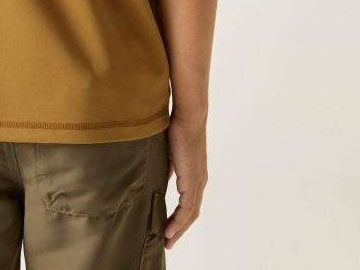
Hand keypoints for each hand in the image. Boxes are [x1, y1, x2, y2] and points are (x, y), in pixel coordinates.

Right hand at [163, 112, 207, 248]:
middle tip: (168, 242)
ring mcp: (197, 181)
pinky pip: (186, 207)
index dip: (180, 217)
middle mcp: (199, 181)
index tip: (169, 228)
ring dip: (179, 229)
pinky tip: (169, 230)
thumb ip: (168, 168)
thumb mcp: (170, 154)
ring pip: (190, 213)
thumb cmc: (177, 129)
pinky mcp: (192, 180)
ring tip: (167, 240)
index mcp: (195, 175)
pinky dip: (178, 221)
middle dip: (180, 229)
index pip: (190, 202)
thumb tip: (160, 178)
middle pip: (192, 213)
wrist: (188, 117)